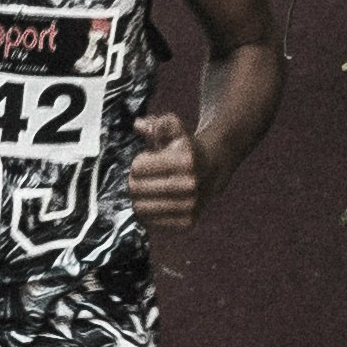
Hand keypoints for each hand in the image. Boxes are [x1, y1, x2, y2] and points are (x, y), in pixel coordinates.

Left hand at [127, 108, 204, 228]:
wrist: (213, 169)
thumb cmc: (185, 148)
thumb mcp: (175, 129)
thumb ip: (157, 123)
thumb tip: (138, 124)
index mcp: (185, 159)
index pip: (138, 167)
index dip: (137, 163)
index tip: (144, 160)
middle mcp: (190, 184)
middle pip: (136, 188)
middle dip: (132, 181)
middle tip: (138, 178)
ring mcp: (190, 206)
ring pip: (141, 208)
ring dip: (136, 198)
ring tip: (144, 191)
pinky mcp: (187, 223)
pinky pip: (150, 223)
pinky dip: (144, 214)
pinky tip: (152, 203)